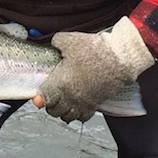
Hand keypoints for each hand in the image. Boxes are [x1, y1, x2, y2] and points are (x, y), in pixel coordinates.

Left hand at [34, 16, 155, 122]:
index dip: (39, 98)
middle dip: (50, 105)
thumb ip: (56, 42)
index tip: (38, 96)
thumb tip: (54, 44)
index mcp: (61, 84)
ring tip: (62, 104)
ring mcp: (84, 102)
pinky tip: (77, 107)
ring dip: (63, 112)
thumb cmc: (94, 50)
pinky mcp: (96, 104)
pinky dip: (78, 115)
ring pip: (68, 117)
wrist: (119, 58)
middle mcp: (71, 97)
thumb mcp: (69, 40)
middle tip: (51, 98)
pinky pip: (84, 117)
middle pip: (55, 111)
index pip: (45, 99)